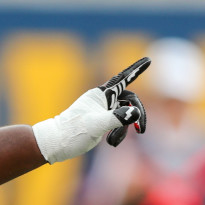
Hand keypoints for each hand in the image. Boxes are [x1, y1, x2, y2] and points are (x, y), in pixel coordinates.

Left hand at [32, 57, 149, 163]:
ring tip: (112, 143)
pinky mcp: (103, 122)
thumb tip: (135, 113)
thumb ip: (116, 118)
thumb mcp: (95, 125)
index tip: (148, 60)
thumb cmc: (72, 132)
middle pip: (130, 101)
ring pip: (126, 115)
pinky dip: (120, 134)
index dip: (136, 70)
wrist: (56, 144)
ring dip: (124, 129)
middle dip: (137, 115)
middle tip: (142, 130)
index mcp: (100, 95)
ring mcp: (103, 111)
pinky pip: (119, 124)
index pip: (122, 79)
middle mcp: (103, 100)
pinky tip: (111, 143)